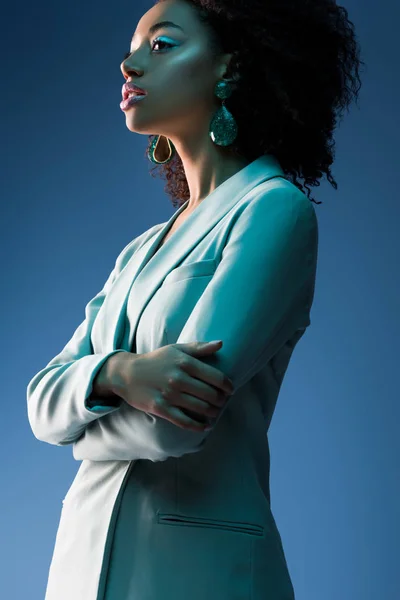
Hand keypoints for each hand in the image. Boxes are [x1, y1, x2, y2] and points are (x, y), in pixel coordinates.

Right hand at [113, 341, 234, 430]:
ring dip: (212, 412)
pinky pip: (184, 421)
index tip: (230, 390)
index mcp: (185, 362)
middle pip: (211, 394)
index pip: (216, 377)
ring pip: (200, 408)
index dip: (228, 386)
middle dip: (221, 400)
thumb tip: (221, 343)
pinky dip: (198, 426)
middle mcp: (179, 378)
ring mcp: (170, 394)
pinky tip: (205, 426)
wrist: (126, 373)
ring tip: (215, 412)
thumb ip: (199, 347)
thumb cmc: (155, 360)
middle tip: (222, 402)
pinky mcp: (161, 408)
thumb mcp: (176, 349)